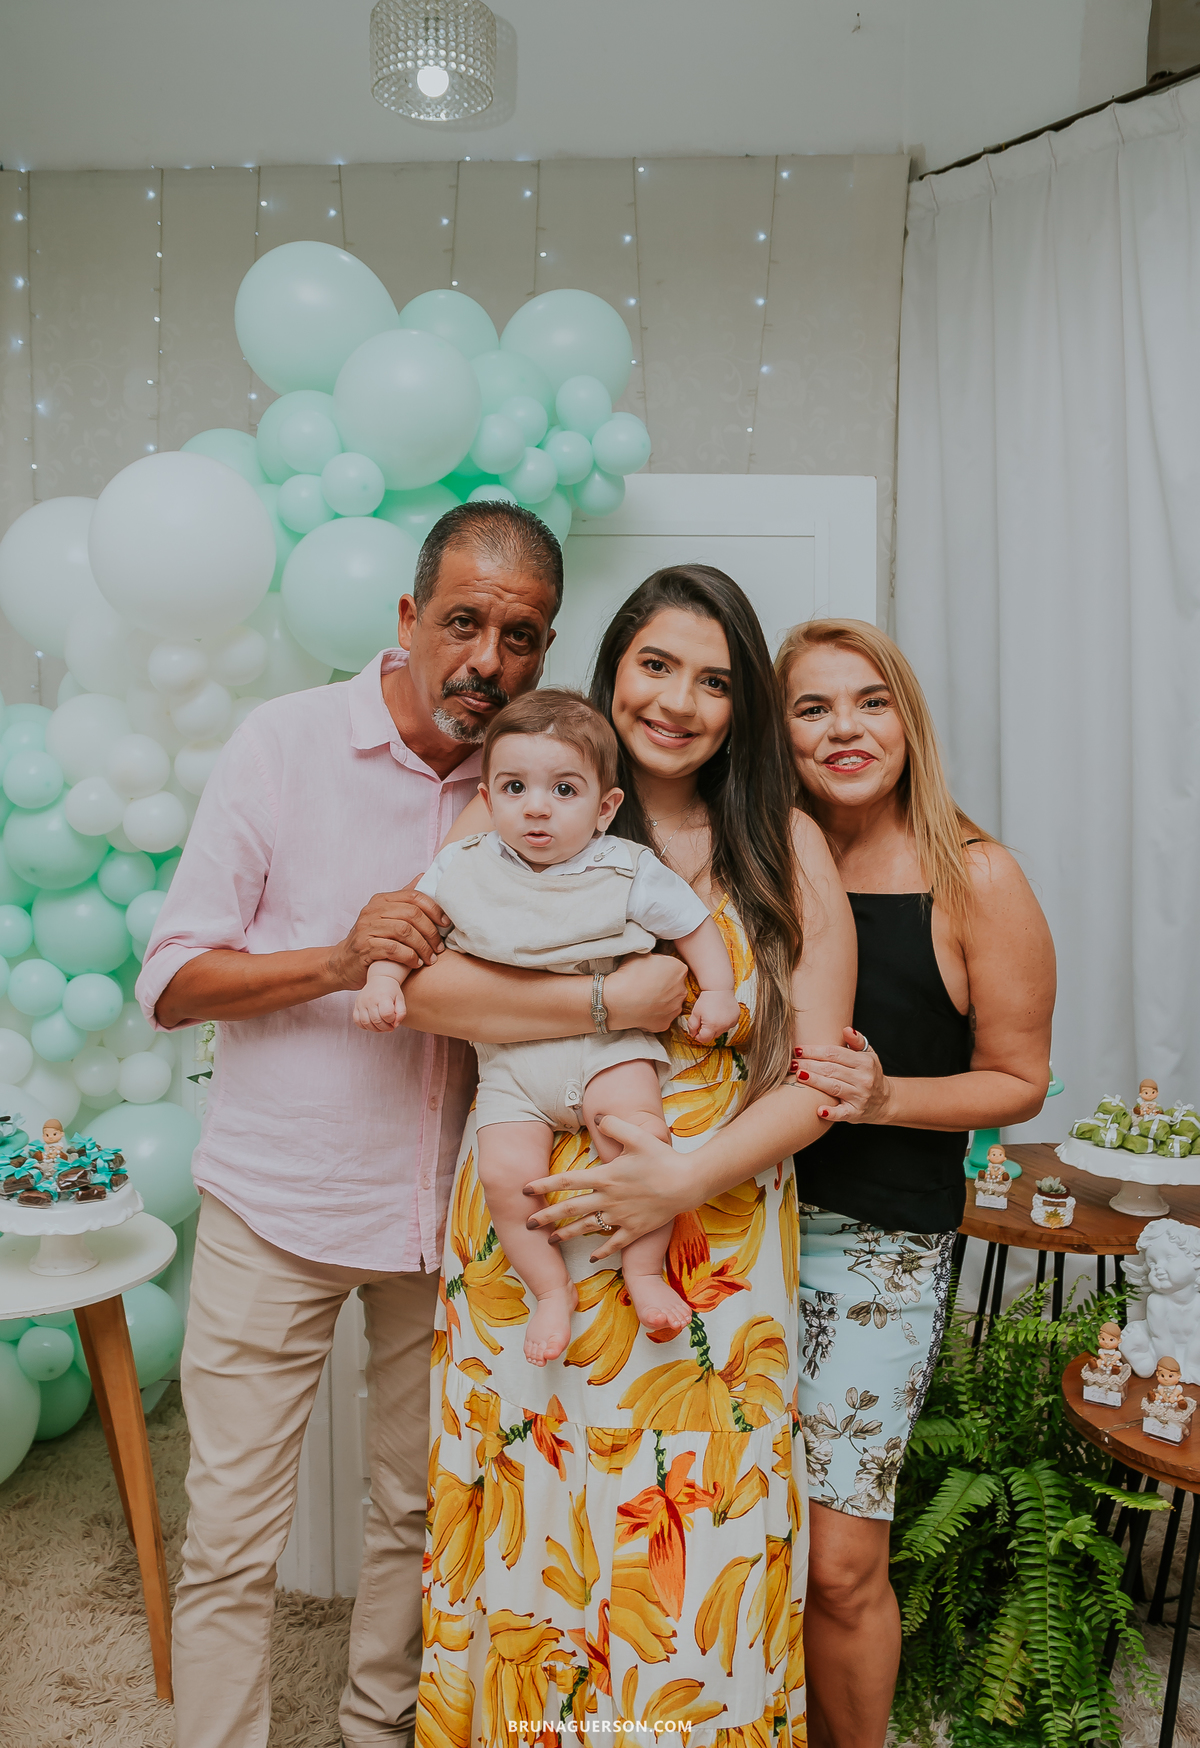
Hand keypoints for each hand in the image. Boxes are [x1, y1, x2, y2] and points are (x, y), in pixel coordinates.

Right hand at [327, 886, 447, 990]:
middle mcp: (372, 910)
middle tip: (439, 948)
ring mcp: (366, 928)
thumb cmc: (371, 940)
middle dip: (430, 932)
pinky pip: (393, 949)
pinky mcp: (364, 947)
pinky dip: (409, 957)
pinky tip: (415, 964)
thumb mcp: (386, 916)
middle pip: (411, 914)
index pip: (414, 896)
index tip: (446, 924)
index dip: (434, 909)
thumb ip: (404, 899)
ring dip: (422, 947)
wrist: (343, 963)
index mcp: (381, 900)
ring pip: (404, 931)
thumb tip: (423, 876)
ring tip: (430, 958)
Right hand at [353, 982, 406, 1031]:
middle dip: (385, 1027)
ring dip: (375, 1029)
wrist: (380, 979)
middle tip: (390, 1027)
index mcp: (383, 997)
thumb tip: (395, 1025)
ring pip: (366, 1023)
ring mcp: (361, 1003)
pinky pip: (357, 1021)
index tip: (394, 1019)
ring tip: (382, 1027)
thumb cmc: (391, 991)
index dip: (392, 1020)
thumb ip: (401, 1013)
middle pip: (376, 1021)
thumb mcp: (400, 999)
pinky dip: (364, 1026)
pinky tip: (372, 1025)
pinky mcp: (356, 1005)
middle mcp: (370, 999)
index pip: (387, 1014)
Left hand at [523, 1115, 697, 1260]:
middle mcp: (608, 1199)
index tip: (525, 1189)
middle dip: (547, 1216)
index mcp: (606, 1176)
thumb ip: (614, 1125)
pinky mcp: (635, 1229)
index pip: (567, 1181)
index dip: (544, 1184)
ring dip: (567, 1235)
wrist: (687, 1183)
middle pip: (570, 1209)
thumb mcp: (637, 1136)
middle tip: (528, 1223)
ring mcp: (621, 1216)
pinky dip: (602, 1251)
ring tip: (550, 1240)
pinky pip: (614, 1243)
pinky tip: (592, 1257)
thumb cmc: (662, 1158)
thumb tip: (597, 1116)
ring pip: (587, 1228)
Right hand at [603, 954, 687, 1034]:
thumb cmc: (628, 974)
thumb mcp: (642, 954)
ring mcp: (675, 1009)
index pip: (675, 968)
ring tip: (644, 1000)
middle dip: (665, 986)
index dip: (662, 969)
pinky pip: (662, 1018)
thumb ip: (655, 957)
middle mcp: (682, 990)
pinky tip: (643, 1011)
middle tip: (648, 986)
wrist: (617, 1000)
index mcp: (679, 969)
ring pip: (671, 1003)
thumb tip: (655, 960)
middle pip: (675, 986)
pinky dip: (654, 1015)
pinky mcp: (666, 1024)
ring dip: (661, 1001)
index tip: (651, 972)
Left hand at [683, 989, 740, 1044]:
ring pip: (721, 1031)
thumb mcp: (695, 1013)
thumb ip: (692, 1026)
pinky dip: (724, 1023)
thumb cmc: (706, 1000)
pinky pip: (728, 1026)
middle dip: (707, 1031)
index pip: (704, 1039)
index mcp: (711, 1026)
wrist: (719, 989)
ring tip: (713, 1015)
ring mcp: (730, 1023)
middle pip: (713, 1036)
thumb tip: (692, 1035)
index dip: (698, 1036)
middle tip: (705, 1019)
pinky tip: (721, 1014)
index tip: (697, 1030)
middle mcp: (722, 1027)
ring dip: (716, 1027)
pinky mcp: (736, 1019)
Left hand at [791, 1027, 891, 1122]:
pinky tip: (819, 1110)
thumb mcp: (868, 1055)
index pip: (835, 1053)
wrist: (885, 1102)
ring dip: (814, 1081)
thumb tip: (846, 1029)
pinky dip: (831, 1113)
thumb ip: (857, 1041)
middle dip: (809, 1065)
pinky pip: (842, 1113)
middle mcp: (863, 1079)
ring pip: (833, 1087)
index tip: (798, 1049)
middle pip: (831, 1069)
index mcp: (864, 1062)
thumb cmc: (870, 1074)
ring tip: (798, 1075)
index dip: (815, 1051)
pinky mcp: (856, 1114)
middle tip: (792, 1062)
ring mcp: (860, 1097)